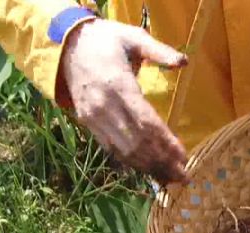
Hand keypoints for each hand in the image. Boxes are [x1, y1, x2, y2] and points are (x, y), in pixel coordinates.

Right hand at [60, 19, 187, 182]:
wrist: (65, 44)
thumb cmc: (105, 40)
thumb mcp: (132, 36)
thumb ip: (158, 51)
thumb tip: (183, 61)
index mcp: (118, 84)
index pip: (146, 122)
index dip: (166, 142)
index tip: (184, 156)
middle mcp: (105, 106)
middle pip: (137, 142)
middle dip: (162, 162)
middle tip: (184, 177)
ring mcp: (94, 117)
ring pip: (124, 150)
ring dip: (148, 167)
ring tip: (170, 179)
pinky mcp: (88, 124)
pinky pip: (112, 148)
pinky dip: (132, 162)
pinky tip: (149, 171)